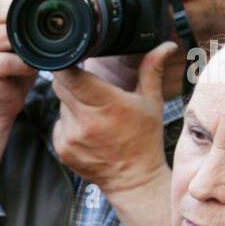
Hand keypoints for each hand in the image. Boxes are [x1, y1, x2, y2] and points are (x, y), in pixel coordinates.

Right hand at [0, 0, 39, 124]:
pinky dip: (24, 63)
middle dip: (17, 10)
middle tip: (38, 18)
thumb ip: (19, 20)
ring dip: (24, 41)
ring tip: (39, 48)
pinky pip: (5, 60)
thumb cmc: (8, 71)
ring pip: (0, 35)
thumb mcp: (13, 40)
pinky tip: (33, 66)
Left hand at [51, 41, 178, 193]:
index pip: (71, 76)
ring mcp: (70, 136)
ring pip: (60, 104)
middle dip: (71, 80)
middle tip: (90, 87)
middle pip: (60, 85)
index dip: (66, 64)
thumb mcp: (151, 102)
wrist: (133, 180)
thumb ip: (151, 69)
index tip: (70, 57)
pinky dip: (69, 122)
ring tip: (95, 114)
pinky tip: (88, 130)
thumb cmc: (144, 138)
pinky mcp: (62, 148)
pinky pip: (59, 124)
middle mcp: (85, 121)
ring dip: (72, 103)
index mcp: (107, 105)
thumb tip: (166, 45)